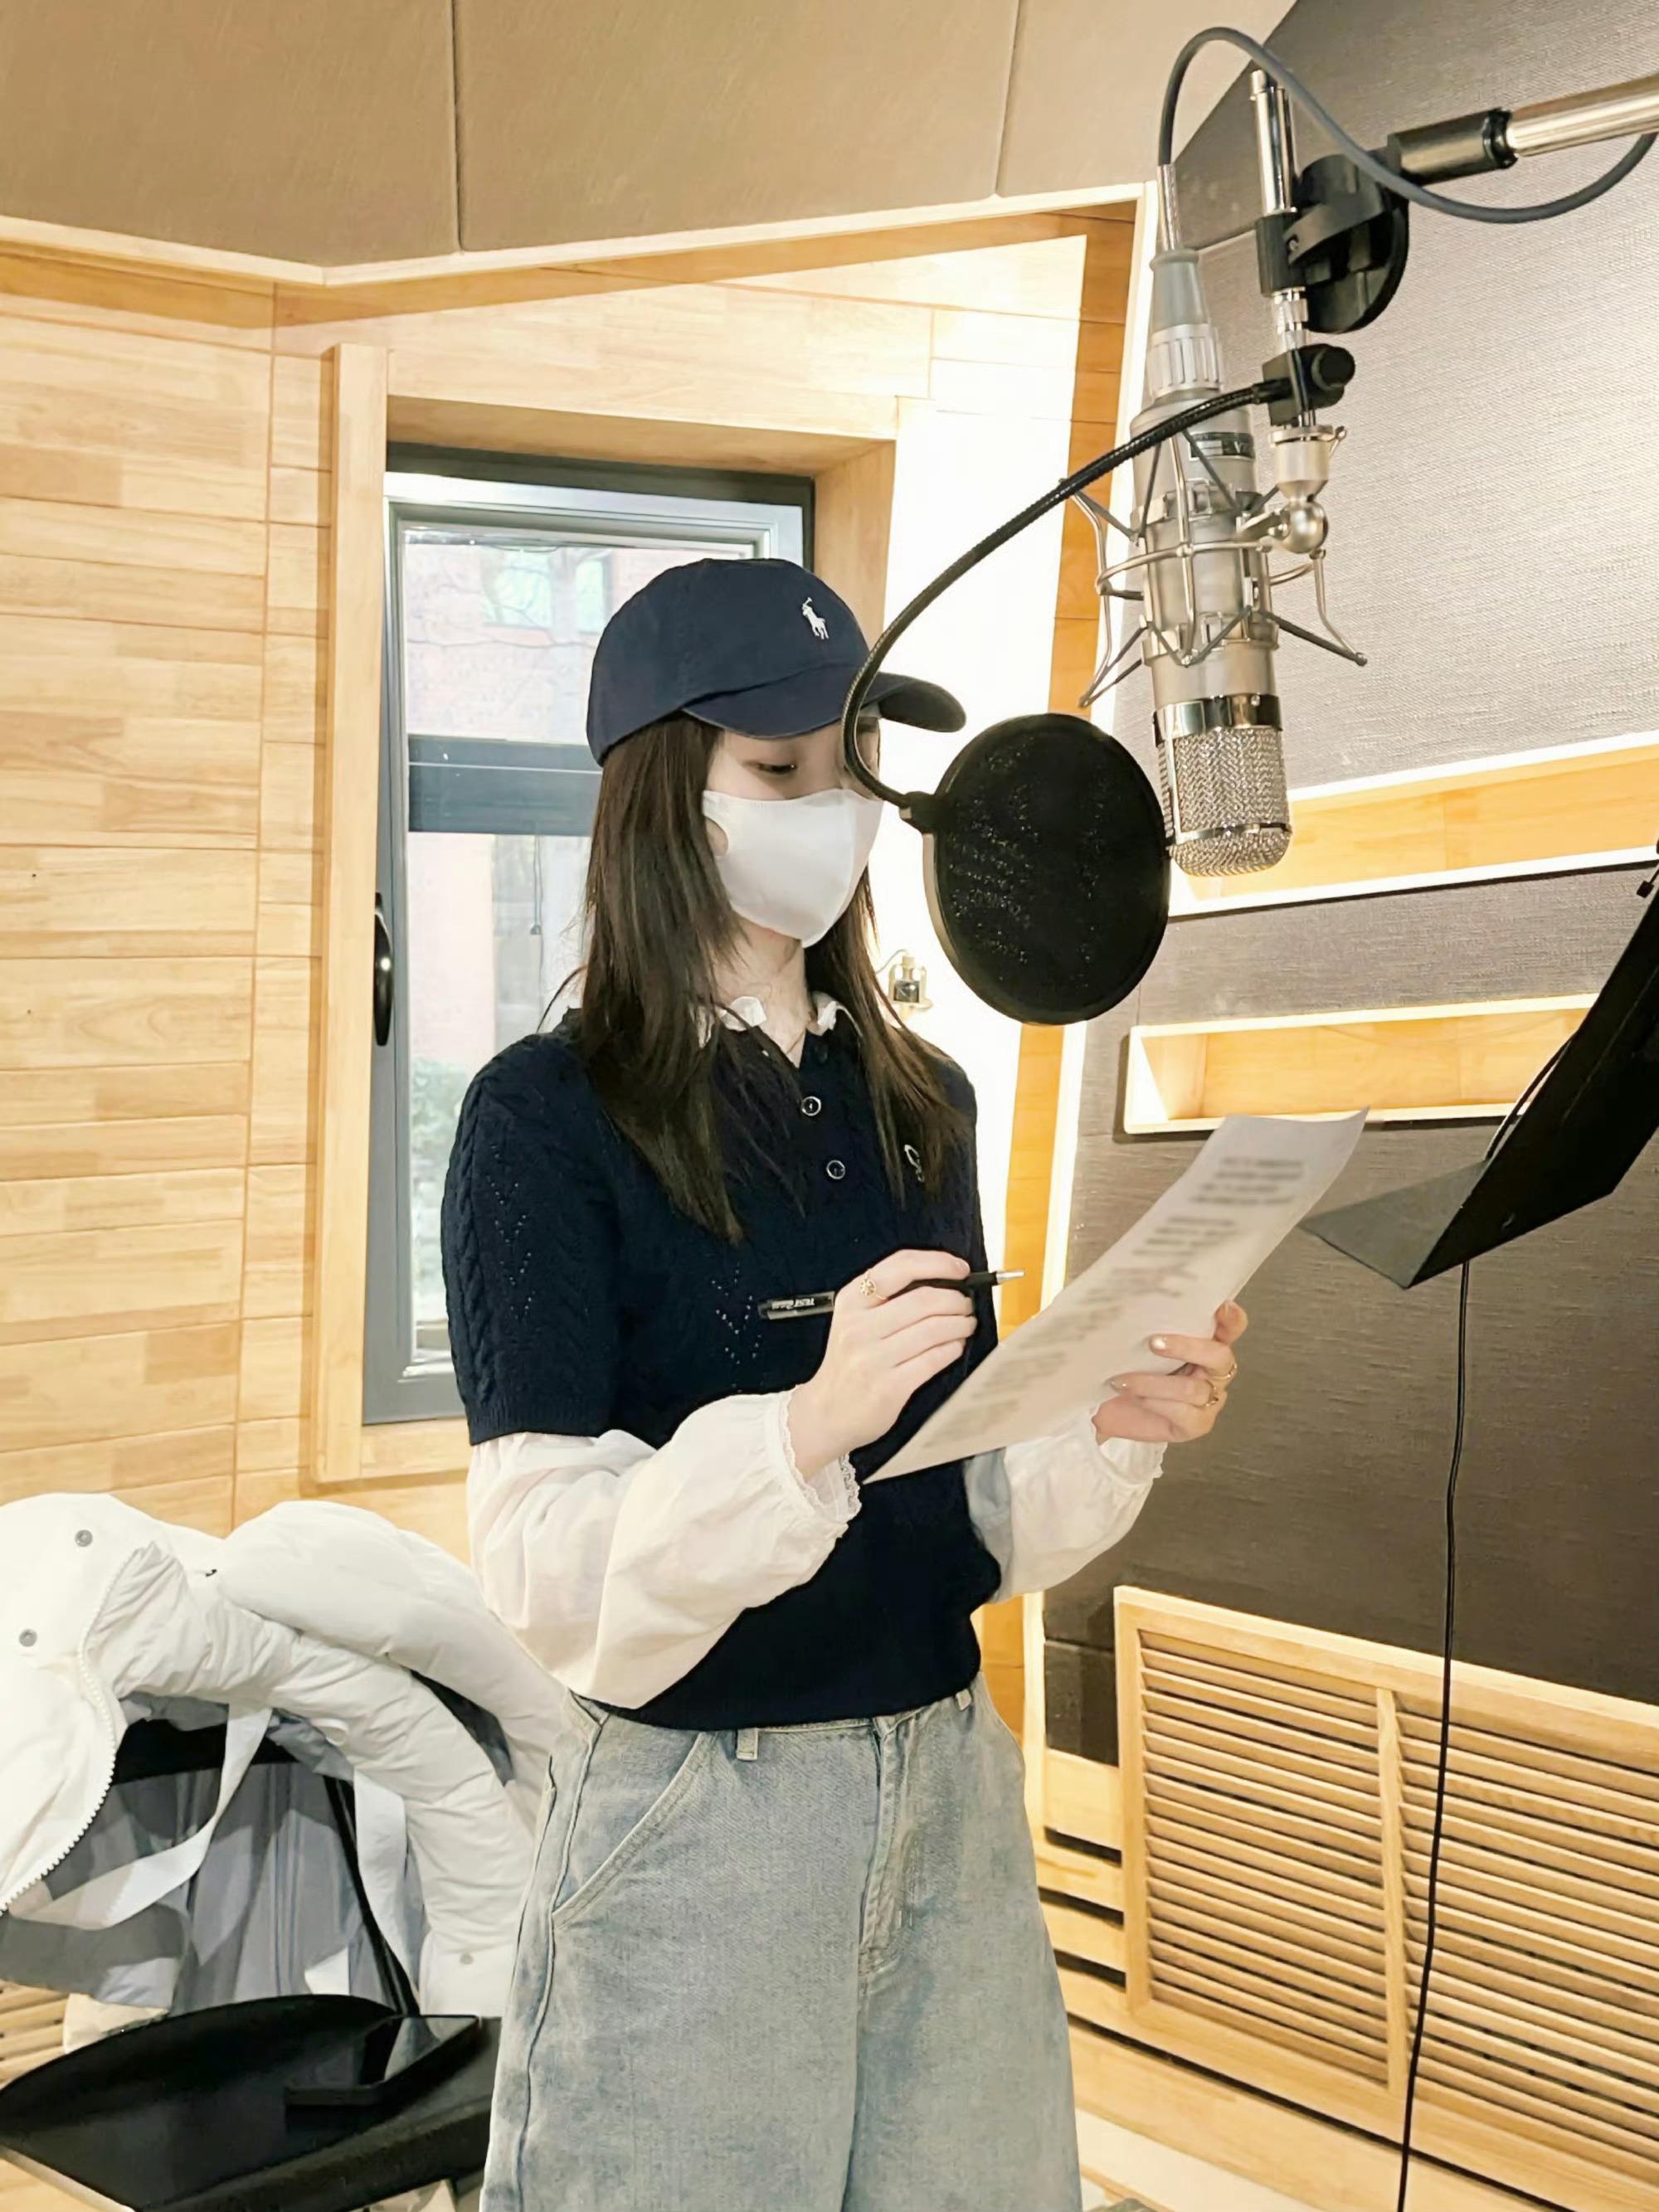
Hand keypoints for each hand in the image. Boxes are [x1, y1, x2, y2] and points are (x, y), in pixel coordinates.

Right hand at [788, 1250, 975, 1474]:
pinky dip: (952, 1349)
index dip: (938, 1263)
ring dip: (960, 1324)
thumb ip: (888, 1298)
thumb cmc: (848, 1364)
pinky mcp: (889, 1387)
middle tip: (966, 1304)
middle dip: (956, 1299)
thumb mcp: (854, 1321)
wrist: (826, 1412)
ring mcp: (872, 1358)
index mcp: (851, 1301)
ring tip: (965, 1324)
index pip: (900, 1266)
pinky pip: (934, 1359)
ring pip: (933, 1329)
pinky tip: (955, 1346)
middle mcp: (859, 1327)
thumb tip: (942, 1280)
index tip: (960, 1269)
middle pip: (924, 1299)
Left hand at [1091, 1300, 1247, 1446]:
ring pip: (1192, 1389)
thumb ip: (1150, 1324)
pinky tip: (1134, 1397)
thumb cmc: (1124, 1367)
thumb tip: (1138, 1300)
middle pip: (1220, 1356)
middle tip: (1153, 1343)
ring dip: (1153, 1383)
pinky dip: (1153, 1403)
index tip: (1222, 1307)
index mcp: (1206, 1344)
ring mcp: (1208, 1400)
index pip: (1230, 1328)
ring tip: (1123, 1380)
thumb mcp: (1135, 1341)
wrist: (1102, 1406)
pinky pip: (1183, 1413)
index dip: (1232, 1319)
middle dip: (1186, 1347)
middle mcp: (1212, 1371)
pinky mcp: (1196, 1424)